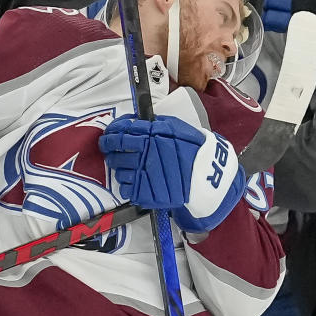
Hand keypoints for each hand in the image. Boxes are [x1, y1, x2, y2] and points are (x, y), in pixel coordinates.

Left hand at [99, 114, 246, 232]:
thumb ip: (153, 124)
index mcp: (151, 136)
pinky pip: (126, 189)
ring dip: (120, 168)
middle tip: (113, 152)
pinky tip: (136, 180)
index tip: (107, 137)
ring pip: (119, 171)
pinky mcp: (146, 193)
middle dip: (111, 152)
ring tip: (129, 167)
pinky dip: (127, 184)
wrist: (208, 176)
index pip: (119, 133)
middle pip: (115, 153)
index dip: (109, 135)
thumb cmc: (193, 150)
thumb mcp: (176, 127)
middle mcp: (145, 154)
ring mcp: (144, 175)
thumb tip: (133, 122)